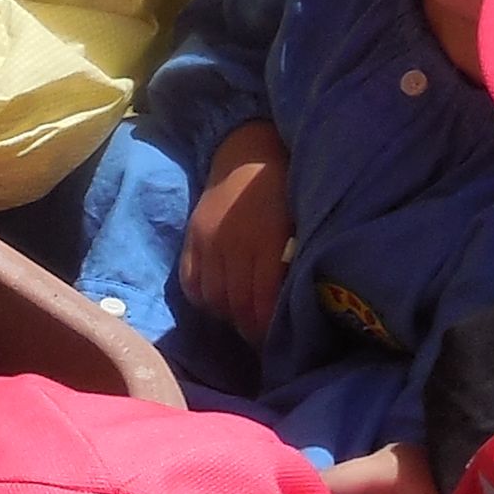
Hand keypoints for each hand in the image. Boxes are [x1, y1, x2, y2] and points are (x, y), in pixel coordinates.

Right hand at [182, 124, 292, 337]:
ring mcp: (207, 242)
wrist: (248, 149)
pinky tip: (219, 304)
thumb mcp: (301, 222)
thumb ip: (295, 263)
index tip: (278, 345)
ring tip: (242, 324)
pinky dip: (205, 299)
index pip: (262, 304)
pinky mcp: (191, 238)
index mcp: (266, 242)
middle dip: (250, 331)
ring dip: (229, 317)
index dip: (268, 331)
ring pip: (213, 299)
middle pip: (237, 307)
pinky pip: (192, 282)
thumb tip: (295, 307)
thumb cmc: (287, 188)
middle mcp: (232, 245)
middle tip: (262, 344)